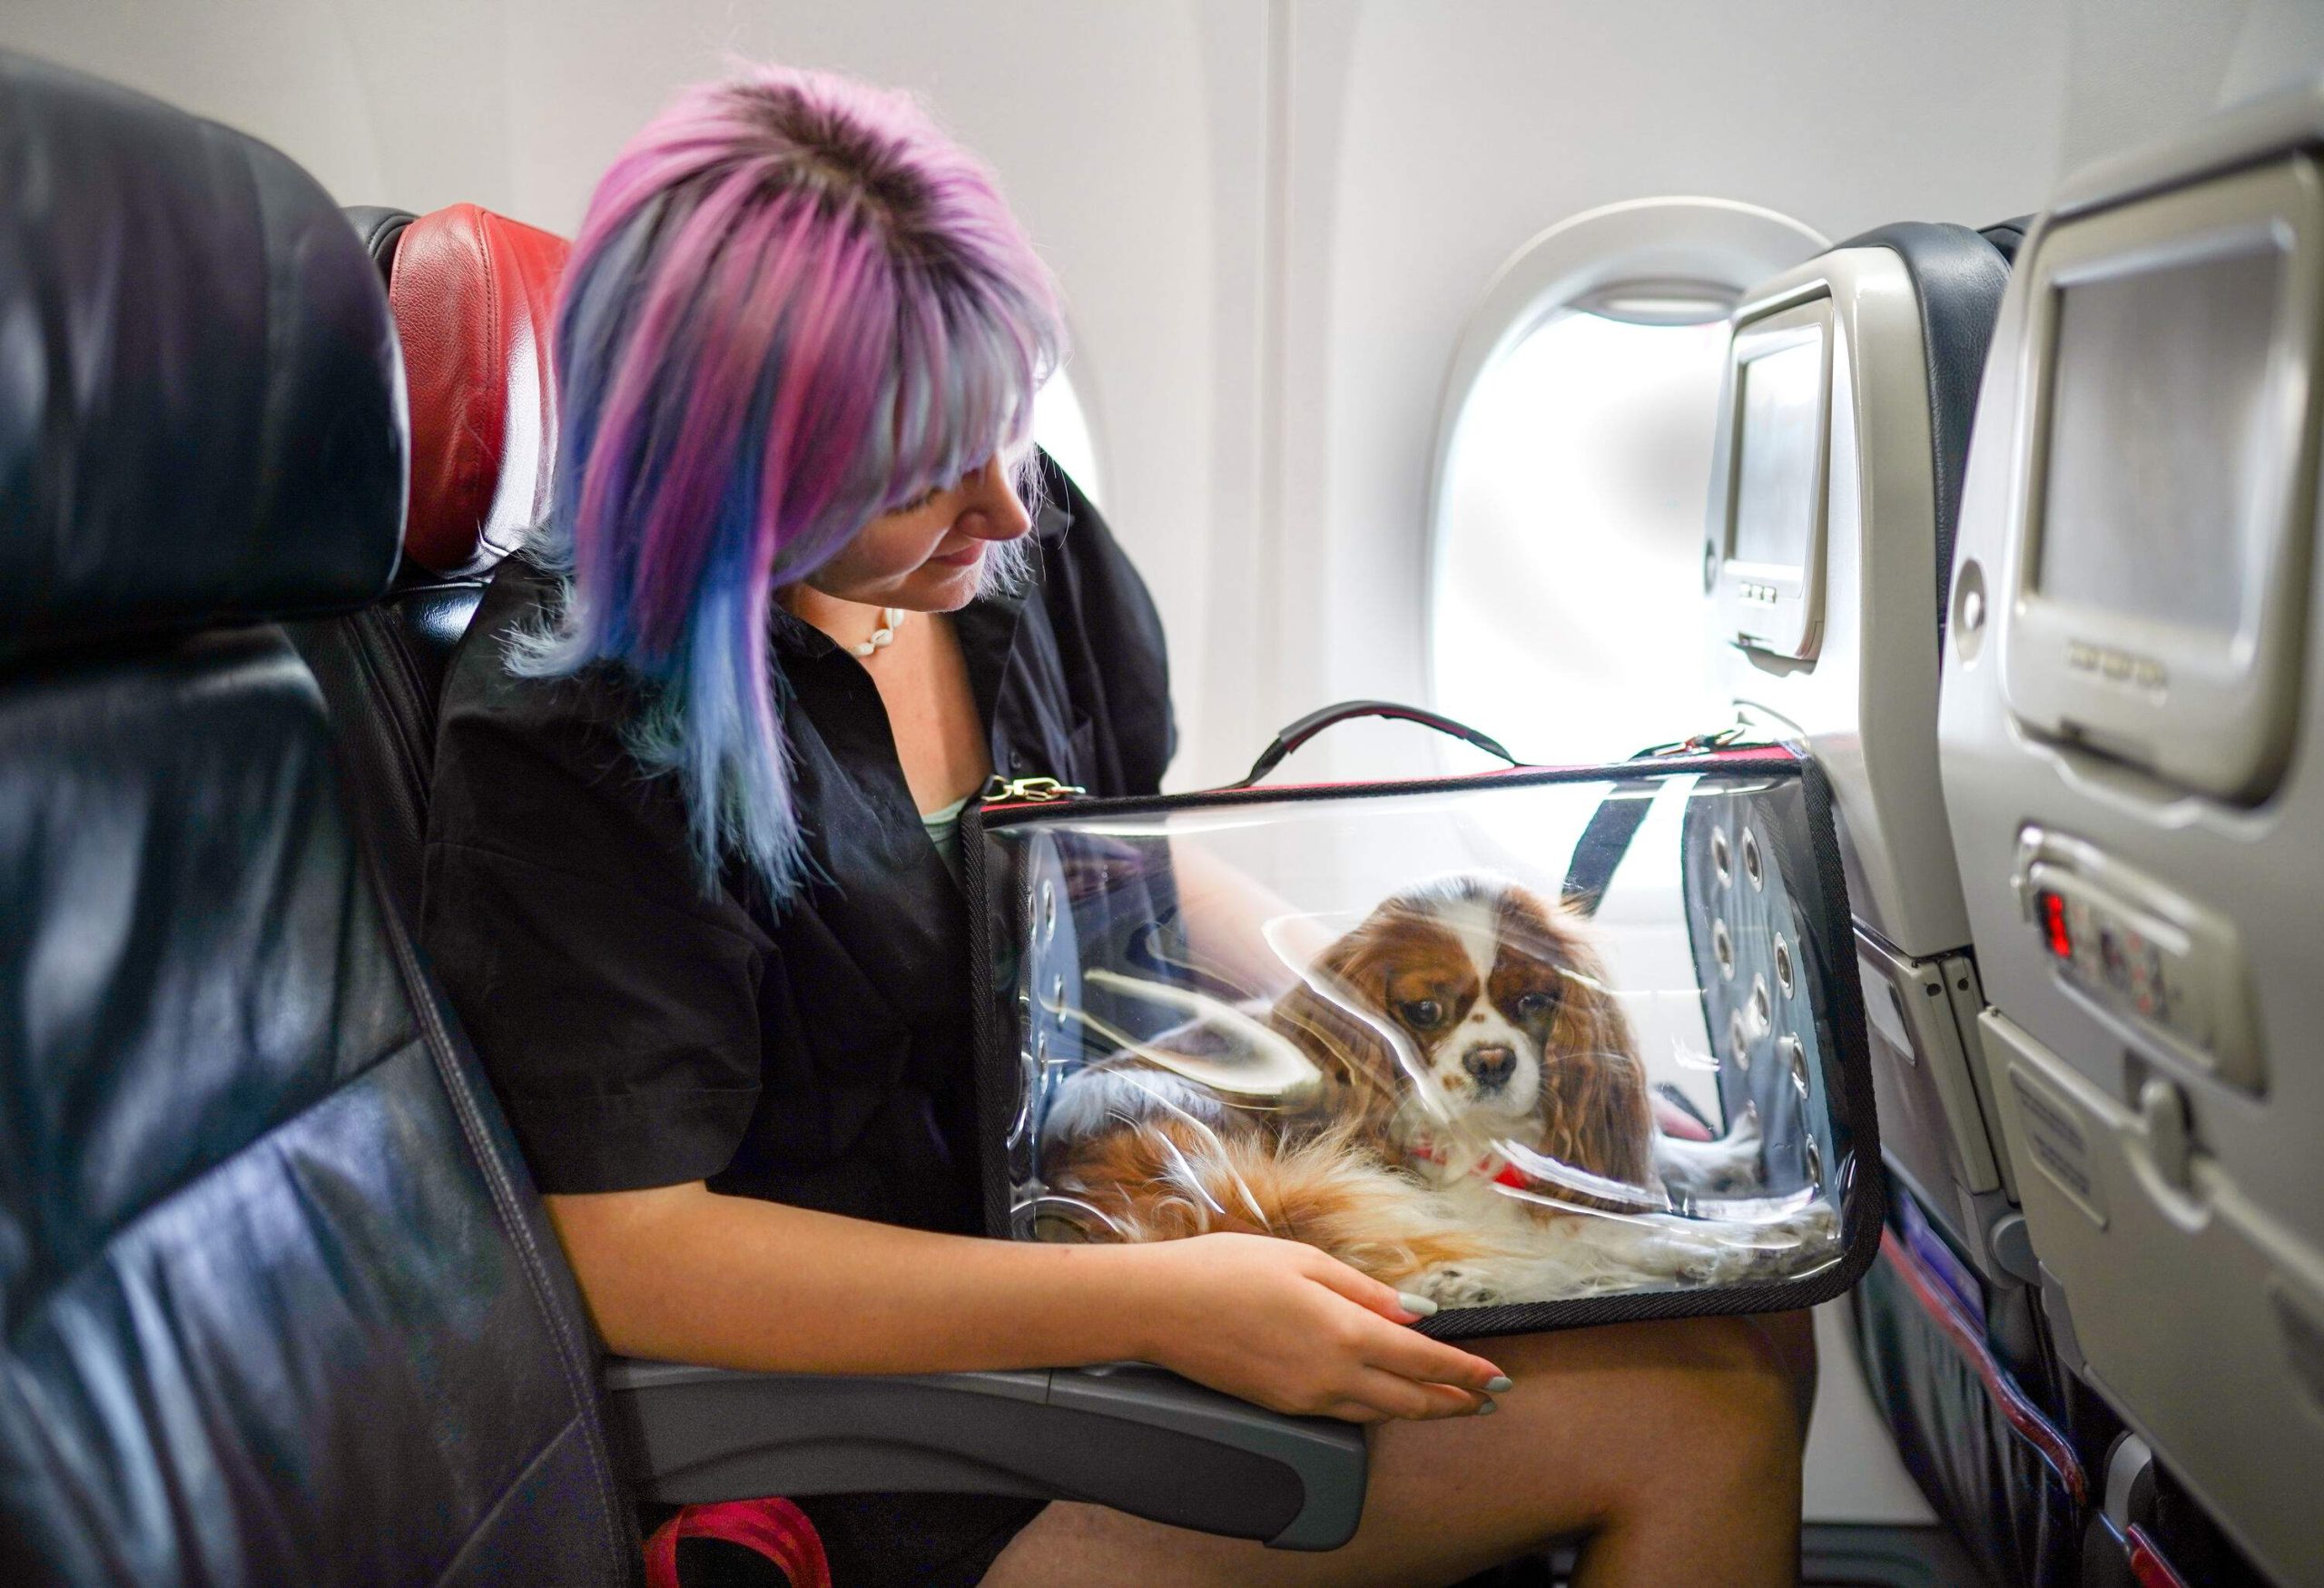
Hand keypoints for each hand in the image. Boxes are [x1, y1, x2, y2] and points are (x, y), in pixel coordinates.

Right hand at [1113, 1233, 1509, 1423]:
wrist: (1160, 1308)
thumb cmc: (1225, 1270)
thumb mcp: (1304, 1261)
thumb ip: (1364, 1290)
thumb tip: (1413, 1313)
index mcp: (1343, 1331)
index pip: (1423, 1360)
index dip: (1466, 1372)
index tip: (1497, 1377)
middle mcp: (1330, 1375)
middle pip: (1410, 1400)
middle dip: (1455, 1401)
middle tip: (1487, 1401)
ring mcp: (1305, 1398)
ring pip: (1380, 1413)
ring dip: (1420, 1409)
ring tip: (1449, 1404)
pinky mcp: (1282, 1406)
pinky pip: (1345, 1414)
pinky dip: (1378, 1409)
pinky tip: (1385, 1398)